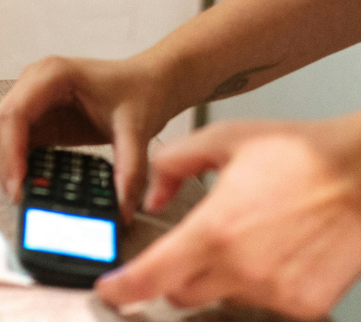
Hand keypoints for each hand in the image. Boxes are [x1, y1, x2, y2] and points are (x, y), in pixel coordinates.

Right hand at [0, 54, 170, 222]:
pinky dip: (16, 165)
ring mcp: (31, 99)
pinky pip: (13, 142)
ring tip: (27, 193)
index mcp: (52, 75)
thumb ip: (130, 169)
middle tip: (22, 197)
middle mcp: (33, 83)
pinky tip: (35, 184)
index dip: (10, 152)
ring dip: (5, 165)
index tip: (19, 186)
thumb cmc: (139, 92)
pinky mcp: (37, 117)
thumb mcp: (137, 129)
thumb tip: (121, 210)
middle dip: (3, 163)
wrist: (148, 81)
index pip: (15, 113)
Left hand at [96, 115, 360, 318]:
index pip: (154, 275)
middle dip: (173, 276)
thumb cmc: (295, 152)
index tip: (109, 290)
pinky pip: (264, 302)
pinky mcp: (305, 306)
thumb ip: (172, 164)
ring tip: (245, 234)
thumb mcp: (220, 139)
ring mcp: (276, 293)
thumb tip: (150, 195)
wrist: (359, 173)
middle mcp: (243, 269)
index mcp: (215, 230)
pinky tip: (272, 248)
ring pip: (224, 299)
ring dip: (220, 276)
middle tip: (185, 248)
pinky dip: (258, 282)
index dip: (124, 288)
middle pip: (183, 295)